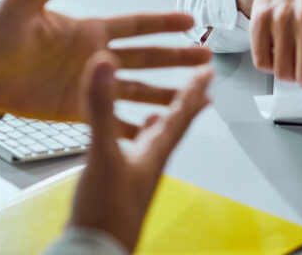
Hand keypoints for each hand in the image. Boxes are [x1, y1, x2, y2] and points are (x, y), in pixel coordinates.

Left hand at [0, 0, 211, 129]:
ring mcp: (90, 86)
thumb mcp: (24, 4)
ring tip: (195, 98)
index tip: (190, 21)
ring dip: (165, 93)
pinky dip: (135, 126)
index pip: (135, 25)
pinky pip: (113, 119)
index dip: (163, 24)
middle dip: (177, 58)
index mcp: (89, 31)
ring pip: (138, 90)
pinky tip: (156, 132)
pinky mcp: (78, 110)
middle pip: (147, 58)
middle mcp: (96, 57)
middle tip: (207, 60)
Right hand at [69, 53, 212, 251]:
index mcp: (153, 153)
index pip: (180, 115)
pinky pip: (131, 152)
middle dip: (184, 103)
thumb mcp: (102, 153)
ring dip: (158, 120)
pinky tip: (122, 142)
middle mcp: (149, 162)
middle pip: (173, 126)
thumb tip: (104, 64)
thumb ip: (102, 108)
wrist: (93, 254)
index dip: (193, 91)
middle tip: (198, 86)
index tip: (208, 71)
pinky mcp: (117, 185)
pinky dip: (131, 139)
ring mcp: (135, 175)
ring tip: (160, 108)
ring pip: (152, 140)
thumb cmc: (105, 213)